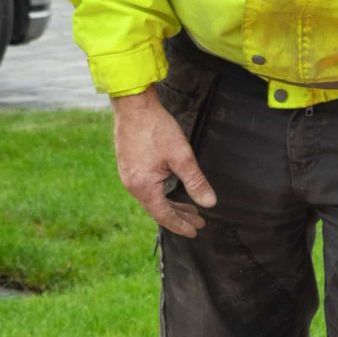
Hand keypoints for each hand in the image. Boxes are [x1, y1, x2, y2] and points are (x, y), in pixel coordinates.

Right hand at [111, 89, 215, 236]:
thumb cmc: (156, 128)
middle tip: (199, 221)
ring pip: (152, 198)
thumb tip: (210, 203)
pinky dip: (162, 193)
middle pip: (158, 209)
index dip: (181, 225)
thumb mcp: (182, 157)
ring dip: (171, 204)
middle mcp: (132, 184)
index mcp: (143, 187)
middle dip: (180, 216)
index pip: (164, 215)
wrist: (132, 104)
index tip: (195, 231)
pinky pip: (146, 188)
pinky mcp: (128, 164)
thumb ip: (196, 182)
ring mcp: (127, 174)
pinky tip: (171, 190)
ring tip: (190, 208)